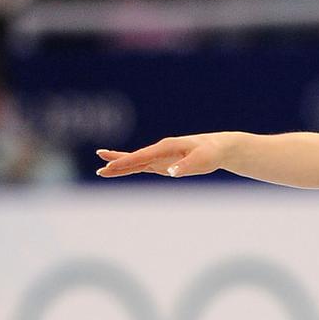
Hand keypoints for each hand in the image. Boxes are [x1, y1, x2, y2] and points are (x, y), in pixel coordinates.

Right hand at [95, 132, 237, 177]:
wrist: (218, 148)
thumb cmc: (211, 152)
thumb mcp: (201, 160)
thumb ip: (185, 166)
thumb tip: (171, 172)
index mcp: (166, 147)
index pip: (142, 156)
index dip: (126, 161)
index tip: (110, 166)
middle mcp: (160, 150)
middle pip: (135, 158)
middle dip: (118, 163)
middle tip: (100, 169)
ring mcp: (159, 157)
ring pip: (136, 162)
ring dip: (120, 166)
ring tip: (102, 170)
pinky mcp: (162, 163)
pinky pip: (142, 166)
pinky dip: (130, 168)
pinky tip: (119, 169)